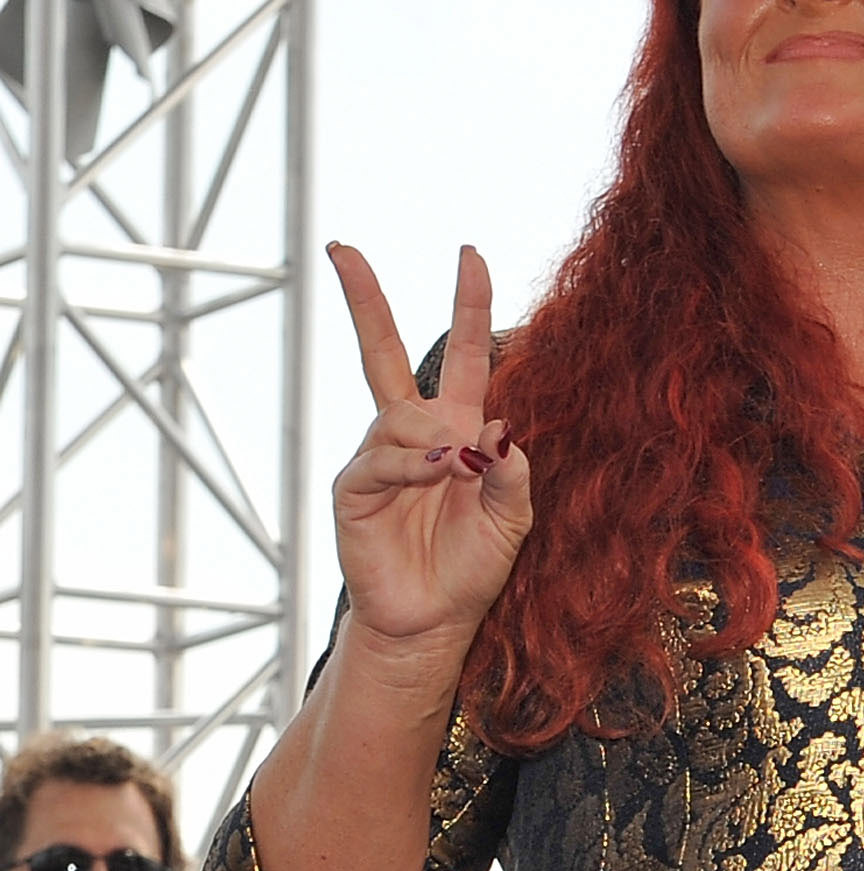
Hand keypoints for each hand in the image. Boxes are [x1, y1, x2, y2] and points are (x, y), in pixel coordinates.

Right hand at [328, 242, 531, 652]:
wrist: (434, 620)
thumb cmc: (472, 565)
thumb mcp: (514, 517)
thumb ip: (514, 470)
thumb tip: (498, 425)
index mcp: (458, 430)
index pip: (464, 356)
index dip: (468, 306)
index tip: (470, 256)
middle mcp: (414, 435)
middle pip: (381, 351)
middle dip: (364, 299)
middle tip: (342, 249)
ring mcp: (378, 458)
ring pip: (396, 416)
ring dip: (433, 438)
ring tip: (458, 473)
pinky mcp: (354, 490)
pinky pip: (379, 460)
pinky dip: (411, 464)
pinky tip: (436, 475)